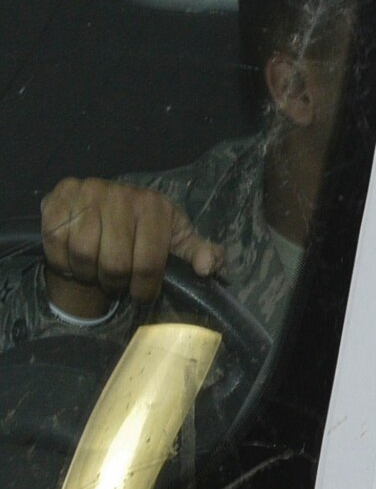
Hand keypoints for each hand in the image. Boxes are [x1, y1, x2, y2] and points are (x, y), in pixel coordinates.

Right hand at [40, 178, 225, 318]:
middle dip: (116, 283)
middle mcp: (119, 194)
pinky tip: (75, 261)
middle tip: (116, 283)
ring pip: (84, 255)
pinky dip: (63, 261)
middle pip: (115, 263)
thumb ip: (197, 252)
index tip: (142, 294)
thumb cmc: (145, 228)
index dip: (145, 288)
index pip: (149, 262)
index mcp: (153, 205)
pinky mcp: (58, 199)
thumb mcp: (176, 238)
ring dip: (89, 274)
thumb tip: (208, 266)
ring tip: (96, 272)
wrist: (102, 205)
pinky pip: (56, 243)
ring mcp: (87, 194)